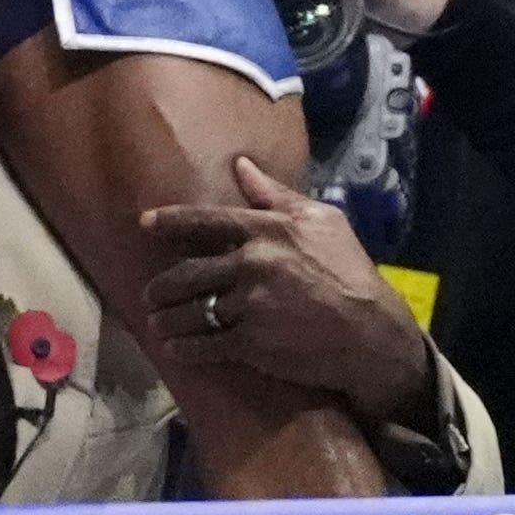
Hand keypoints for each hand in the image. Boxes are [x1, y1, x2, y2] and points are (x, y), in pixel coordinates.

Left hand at [138, 154, 431, 418]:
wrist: (371, 332)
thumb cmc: (351, 271)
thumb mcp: (322, 221)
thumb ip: (276, 195)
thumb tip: (241, 166)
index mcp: (267, 230)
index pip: (206, 220)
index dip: (170, 221)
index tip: (143, 223)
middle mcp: (253, 264)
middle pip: (187, 272)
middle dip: (161, 286)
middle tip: (148, 294)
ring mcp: (250, 305)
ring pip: (191, 311)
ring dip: (167, 319)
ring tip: (156, 323)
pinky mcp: (252, 342)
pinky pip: (205, 345)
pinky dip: (185, 348)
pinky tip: (175, 349)